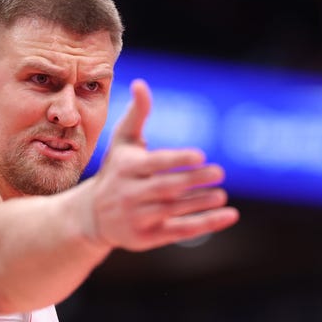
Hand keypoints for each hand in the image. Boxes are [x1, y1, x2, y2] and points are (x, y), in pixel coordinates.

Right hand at [89, 79, 238, 250]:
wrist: (92, 216)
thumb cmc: (116, 171)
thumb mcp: (122, 143)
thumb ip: (136, 114)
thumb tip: (141, 83)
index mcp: (126, 168)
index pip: (155, 163)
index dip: (178, 159)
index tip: (200, 155)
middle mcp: (129, 194)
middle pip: (166, 188)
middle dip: (193, 180)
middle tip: (219, 172)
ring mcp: (137, 217)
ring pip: (173, 210)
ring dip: (200, 203)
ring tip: (221, 195)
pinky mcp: (147, 237)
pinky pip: (180, 231)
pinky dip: (206, 224)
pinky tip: (228, 215)